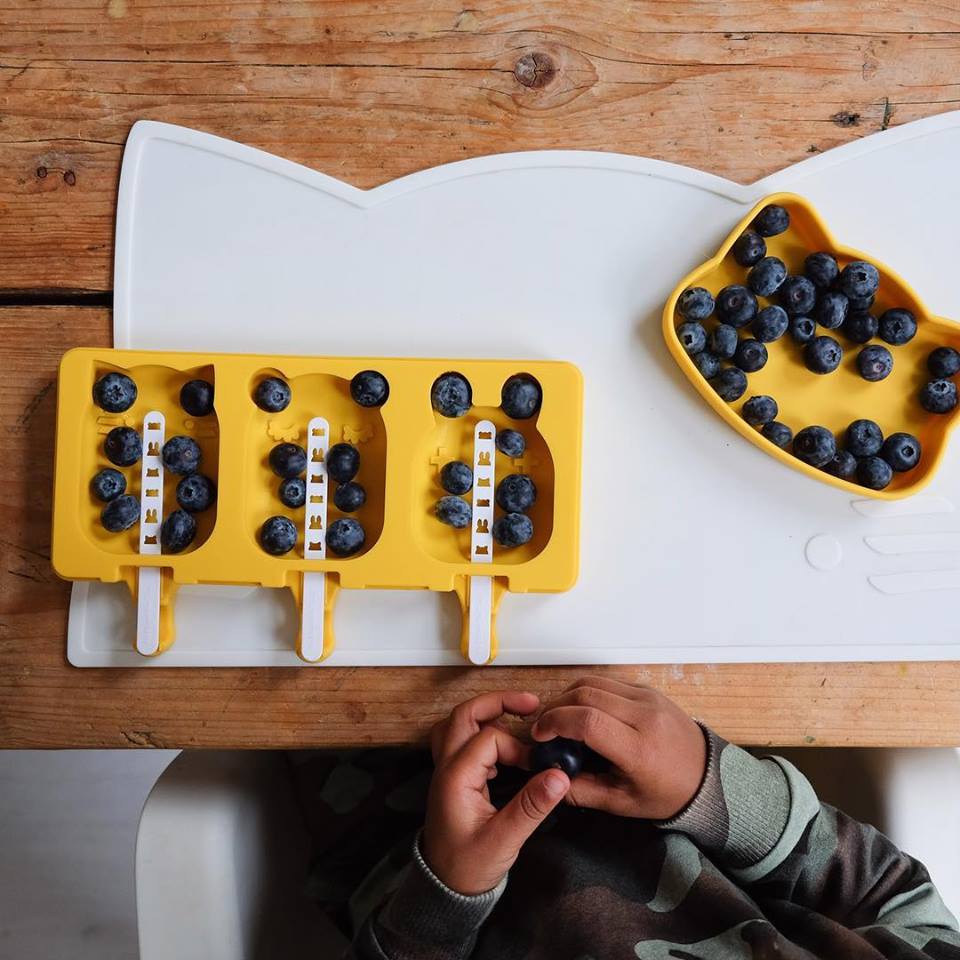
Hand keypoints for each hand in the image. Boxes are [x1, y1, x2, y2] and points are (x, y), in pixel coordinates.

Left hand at [422, 691, 570, 894]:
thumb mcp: (504, 841)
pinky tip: (501, 743)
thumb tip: (559, 776)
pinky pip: (460, 740)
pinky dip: (480, 731)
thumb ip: (531, 806)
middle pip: (465, 715)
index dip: (517, 747)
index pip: (489, 739)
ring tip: (515, 713)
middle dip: (497, 702)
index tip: (537, 765)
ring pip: (459, 724)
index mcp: (455, 777)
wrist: (444, 890)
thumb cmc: (468, 868)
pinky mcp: (453, 779)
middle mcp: (446, 768)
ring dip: (485, 714)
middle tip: (529, 703)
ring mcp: (447, 771)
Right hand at [531, 677, 705, 819]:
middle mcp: (645, 717)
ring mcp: (648, 698)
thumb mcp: (622, 803)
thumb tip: (547, 779)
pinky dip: (586, 691)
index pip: (588, 721)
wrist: (707, 777)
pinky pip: (608, 682)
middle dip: (555, 708)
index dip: (556, 723)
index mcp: (639, 749)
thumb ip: (582, 792)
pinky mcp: (648, 690)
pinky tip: (579, 709)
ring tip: (557, 717)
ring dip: (567, 696)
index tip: (541, 736)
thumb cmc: (666, 793)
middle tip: (543, 726)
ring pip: (593, 682)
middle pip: (585, 695)